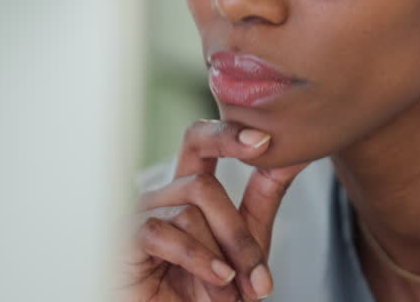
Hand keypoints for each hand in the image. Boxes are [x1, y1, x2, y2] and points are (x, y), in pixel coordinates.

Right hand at [121, 120, 308, 300]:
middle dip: (237, 234)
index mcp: (189, 190)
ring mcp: (141, 216)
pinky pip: (163, 233)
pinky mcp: (123, 239)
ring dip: (222, 259)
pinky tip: (217, 280)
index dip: (226, 134)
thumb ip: (265, 195)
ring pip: (190, 214)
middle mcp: (162, 197)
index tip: (265, 139)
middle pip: (202, 185)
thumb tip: (295, 152)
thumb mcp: (247, 240)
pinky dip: (199, 260)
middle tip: (258, 275)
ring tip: (231, 293)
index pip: (200, 142)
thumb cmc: (206, 290)